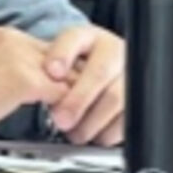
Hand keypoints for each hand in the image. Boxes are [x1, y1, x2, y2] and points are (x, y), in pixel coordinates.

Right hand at [0, 26, 76, 138]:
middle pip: (65, 61)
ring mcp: (19, 58)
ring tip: (69, 117)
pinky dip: (64, 110)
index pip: (52, 51)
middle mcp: (15, 40)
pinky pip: (61, 94)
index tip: (62, 93)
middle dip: (72, 85)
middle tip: (73, 108)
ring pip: (68, 77)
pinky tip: (57, 121)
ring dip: (72, 99)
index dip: (60, 74)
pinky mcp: (22, 79)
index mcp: (5, 35)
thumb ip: (13, 67)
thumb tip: (37, 84)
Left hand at [40, 24, 125, 144]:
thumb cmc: (72, 69)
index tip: (52, 72)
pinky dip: (108, 131)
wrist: (99, 75)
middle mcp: (112, 52)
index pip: (74, 39)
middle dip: (78, 100)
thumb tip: (33, 83)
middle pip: (98, 73)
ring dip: (92, 121)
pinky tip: (93, 135)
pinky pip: (128, 118)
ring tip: (74, 133)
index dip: (62, 55)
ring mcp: (130, 74)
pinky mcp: (139, 100)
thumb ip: (46, 69)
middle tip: (60, 119)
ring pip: (117, 98)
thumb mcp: (56, 61)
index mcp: (87, 37)